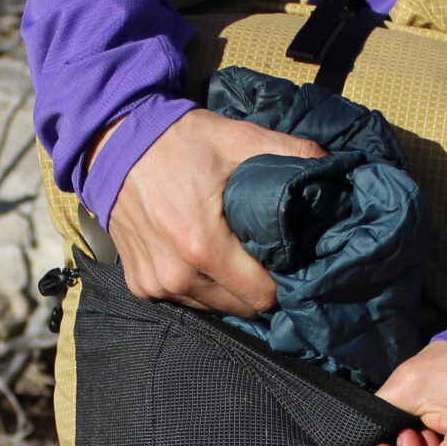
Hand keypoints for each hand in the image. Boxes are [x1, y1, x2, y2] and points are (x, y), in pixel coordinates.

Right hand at [104, 108, 324, 314]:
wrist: (112, 142)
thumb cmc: (176, 141)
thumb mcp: (237, 138)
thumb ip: (289, 152)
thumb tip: (334, 166)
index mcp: (204, 246)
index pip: (262, 295)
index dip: (282, 280)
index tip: (288, 260)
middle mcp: (177, 275)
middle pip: (240, 307)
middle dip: (256, 287)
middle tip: (263, 256)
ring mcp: (155, 283)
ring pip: (211, 307)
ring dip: (226, 288)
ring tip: (231, 255)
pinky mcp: (139, 284)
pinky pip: (181, 299)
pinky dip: (195, 285)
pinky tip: (198, 256)